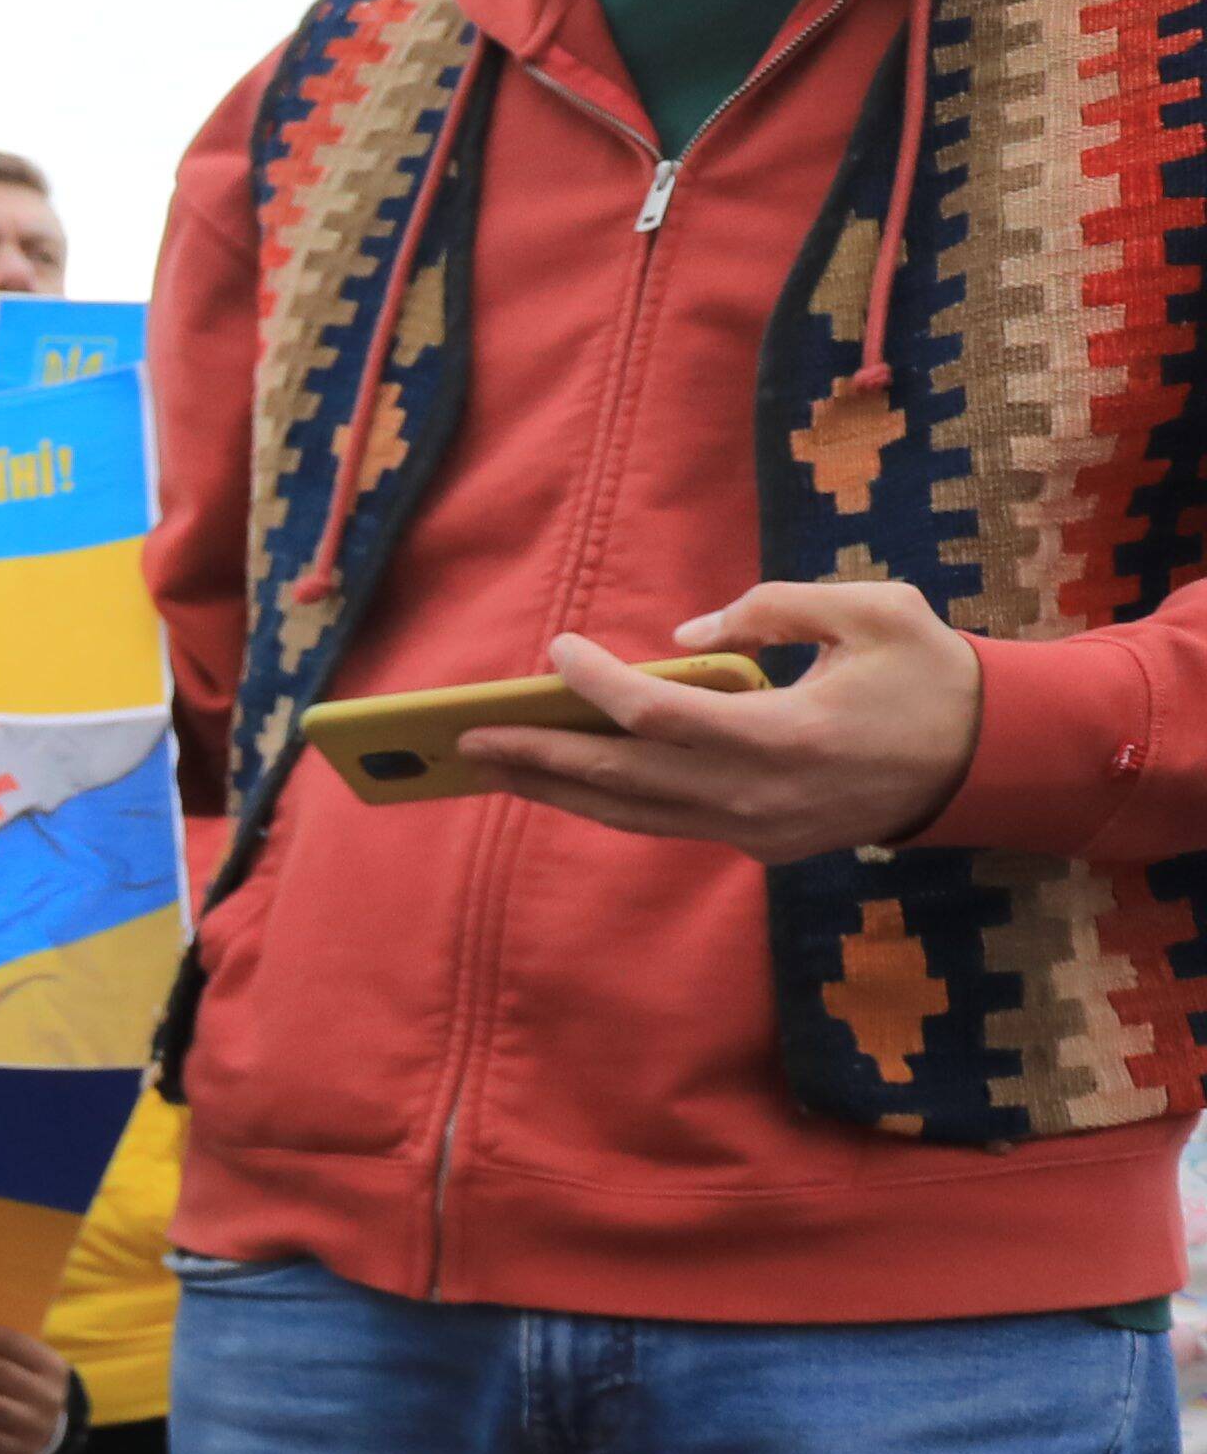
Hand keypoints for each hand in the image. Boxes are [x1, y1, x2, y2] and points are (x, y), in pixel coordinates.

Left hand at [469, 588, 981, 860]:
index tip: (554, 652)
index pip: (660, 715)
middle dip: (539, 758)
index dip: (596, 685)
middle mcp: (760, 796)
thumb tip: (684, 634)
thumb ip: (773, 608)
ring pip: (634, 814)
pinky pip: (665, 823)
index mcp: (786, 736)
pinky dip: (609, 801)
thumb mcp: (871, 611)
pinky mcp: (760, 844)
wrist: (989, 760)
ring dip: (558, 789)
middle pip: (624, 778)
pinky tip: (562, 780)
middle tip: (464, 739)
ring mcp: (758, 830)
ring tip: (490, 766)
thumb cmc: (929, 673)